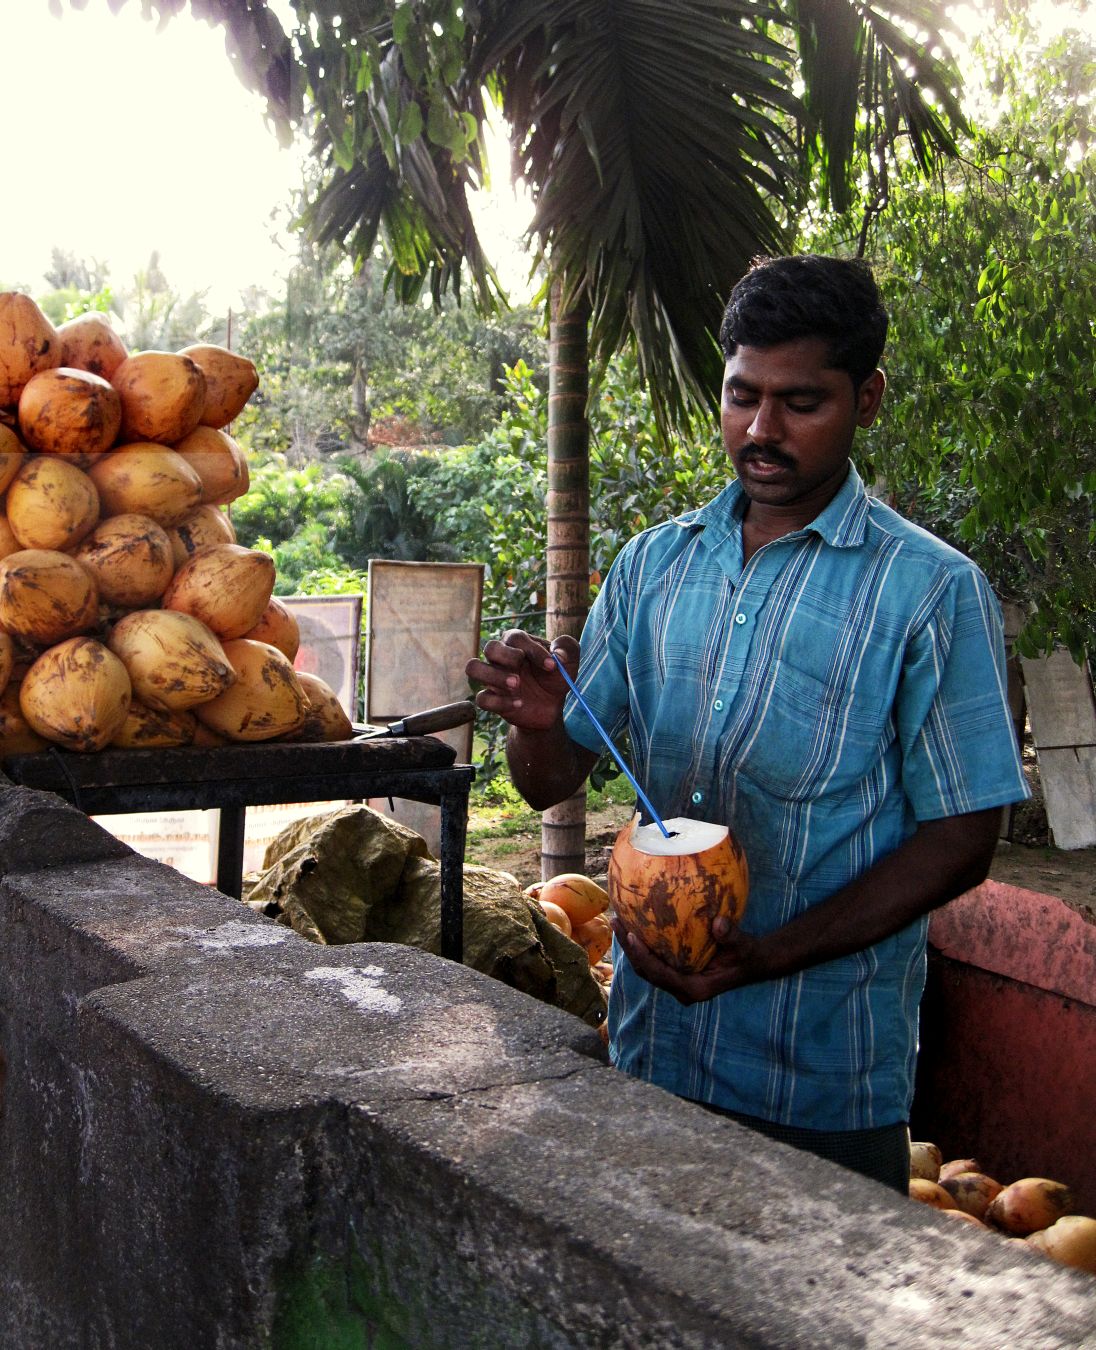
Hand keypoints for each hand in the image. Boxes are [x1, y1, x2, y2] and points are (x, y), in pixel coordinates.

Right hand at [465, 630, 579, 731]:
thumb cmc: (555, 677)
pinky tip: (519, 704)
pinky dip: (499, 702)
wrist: (551, 706)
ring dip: (493, 676)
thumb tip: (557, 654)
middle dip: (506, 657)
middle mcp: (501, 657)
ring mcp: (493, 678)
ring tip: (516, 685)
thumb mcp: (569, 661)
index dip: (533, 650)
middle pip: (490, 647)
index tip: (552, 666)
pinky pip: (481, 698)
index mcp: (518, 643)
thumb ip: (568, 648)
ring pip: (473, 668)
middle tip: (524, 670)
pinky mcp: (492, 698)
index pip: (516, 637)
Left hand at [610, 915, 770, 1004]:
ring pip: (647, 968)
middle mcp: (682, 990)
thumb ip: (731, 935)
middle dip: (629, 950)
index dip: (644, 957)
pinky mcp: (677, 974)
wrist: (752, 962)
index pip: (661, 974)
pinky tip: (634, 925)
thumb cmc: (747, 954)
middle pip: (647, 972)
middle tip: (617, 922)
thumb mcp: (743, 945)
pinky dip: (642, 946)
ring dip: (631, 947)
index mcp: (695, 988)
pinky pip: (653, 962)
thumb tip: (719, 923)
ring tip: (618, 921)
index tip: (631, 936)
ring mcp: (678, 983)